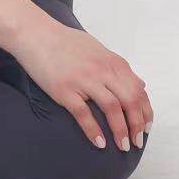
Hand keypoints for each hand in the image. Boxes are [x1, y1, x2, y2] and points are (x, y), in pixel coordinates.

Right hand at [12, 17, 154, 151]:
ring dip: (121, 132)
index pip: (137, 91)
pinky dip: (94, 131)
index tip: (146, 127)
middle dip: (137, 126)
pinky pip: (84, 114)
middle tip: (137, 142)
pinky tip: (99, 143)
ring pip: (112, 109)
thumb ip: (118, 67)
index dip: (145, 112)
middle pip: (129, 102)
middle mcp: (101, 70)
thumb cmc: (63, 40)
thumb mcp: (96, 48)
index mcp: (111, 61)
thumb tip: (139, 83)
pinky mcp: (64, 89)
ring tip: (123, 146)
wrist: (32, 32)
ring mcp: (83, 80)